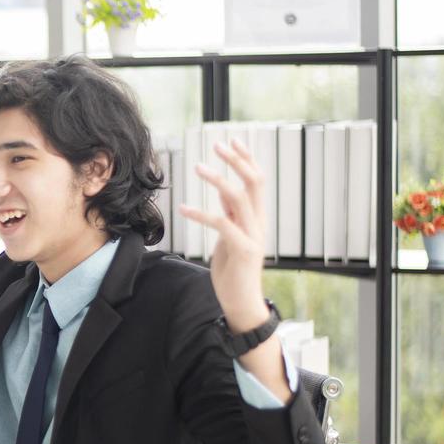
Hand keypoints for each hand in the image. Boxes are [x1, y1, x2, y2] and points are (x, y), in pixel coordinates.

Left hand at [179, 140, 269, 331]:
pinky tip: (184, 208)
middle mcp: (259, 223)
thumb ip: (230, 215)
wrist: (242, 303)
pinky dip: (201, 213)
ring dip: (218, 180)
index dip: (246, 159)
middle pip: (254, 183)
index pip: (257, 181)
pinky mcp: (243, 250)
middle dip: (237, 161)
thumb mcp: (230, 237)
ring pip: (239, 198)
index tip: (232, 141)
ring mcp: (253, 236)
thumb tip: (223, 194)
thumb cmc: (234, 271)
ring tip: (198, 167)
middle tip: (218, 145)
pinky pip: (222, 224)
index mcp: (257, 218)